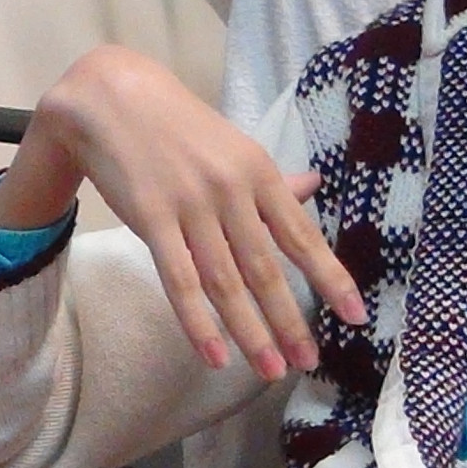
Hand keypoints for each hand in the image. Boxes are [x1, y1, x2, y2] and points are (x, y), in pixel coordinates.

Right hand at [0, 45, 367, 377]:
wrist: (111, 98)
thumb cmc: (179, 127)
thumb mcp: (235, 146)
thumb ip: (272, 180)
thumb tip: (313, 186)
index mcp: (258, 171)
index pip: (301, 235)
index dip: (330, 278)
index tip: (355, 317)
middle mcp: (230, 189)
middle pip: (266, 268)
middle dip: (290, 320)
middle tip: (309, 361)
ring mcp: (190, 205)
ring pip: (227, 282)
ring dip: (251, 332)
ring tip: (271, 369)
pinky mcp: (151, 219)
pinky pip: (180, 281)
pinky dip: (199, 323)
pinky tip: (216, 356)